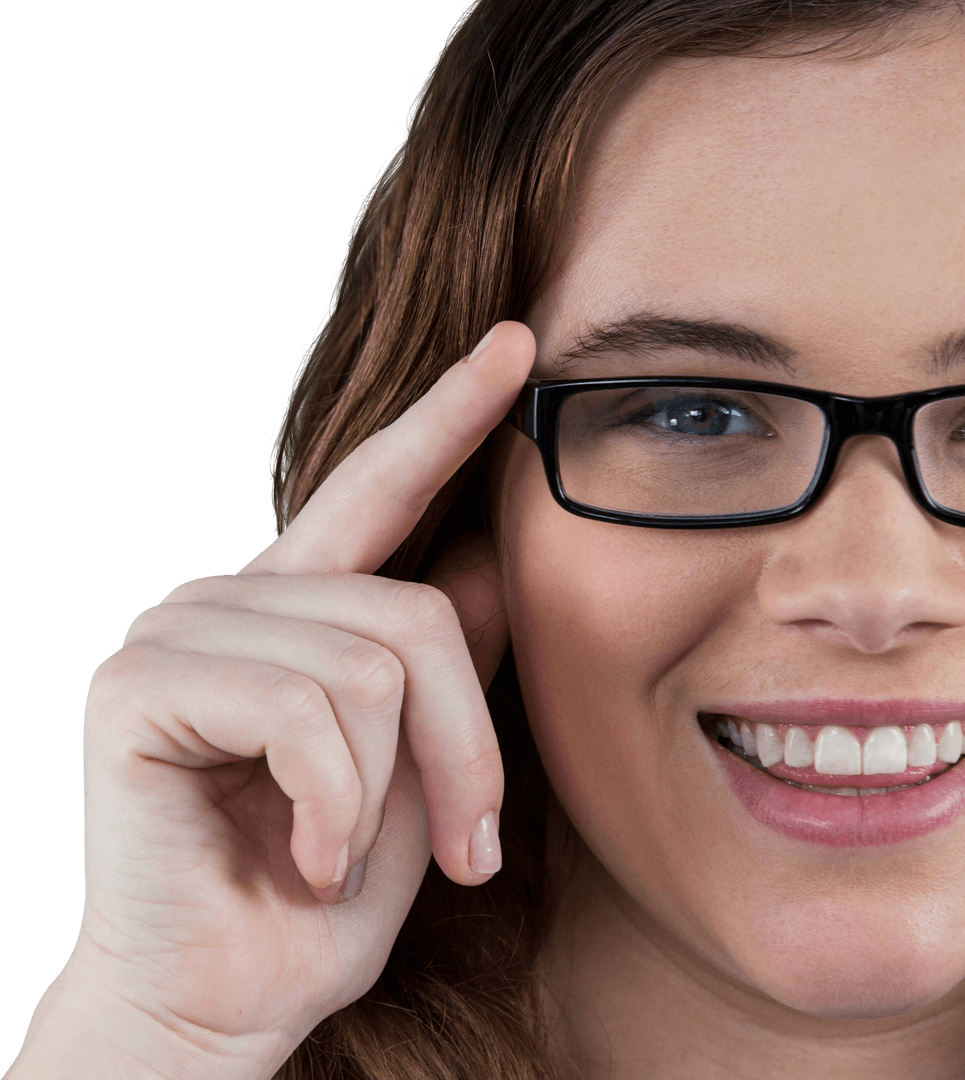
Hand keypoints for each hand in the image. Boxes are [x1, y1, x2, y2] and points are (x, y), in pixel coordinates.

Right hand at [68, 322, 535, 1075]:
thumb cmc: (323, 896)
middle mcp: (234, 596)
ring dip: (391, 791)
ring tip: (350, 853)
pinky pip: (302, 709)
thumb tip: (493, 565)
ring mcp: (179, 627)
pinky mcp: (138, 681)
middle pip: (414, 613)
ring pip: (367, 665)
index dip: (451, 415)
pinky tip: (303, 853)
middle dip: (463, 748)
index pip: (384, 485)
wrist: (228, 1002)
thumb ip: (446, 665)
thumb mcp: (420, 774)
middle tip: (468, 851)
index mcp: (300, 607)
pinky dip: (334, 805)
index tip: (516, 345)